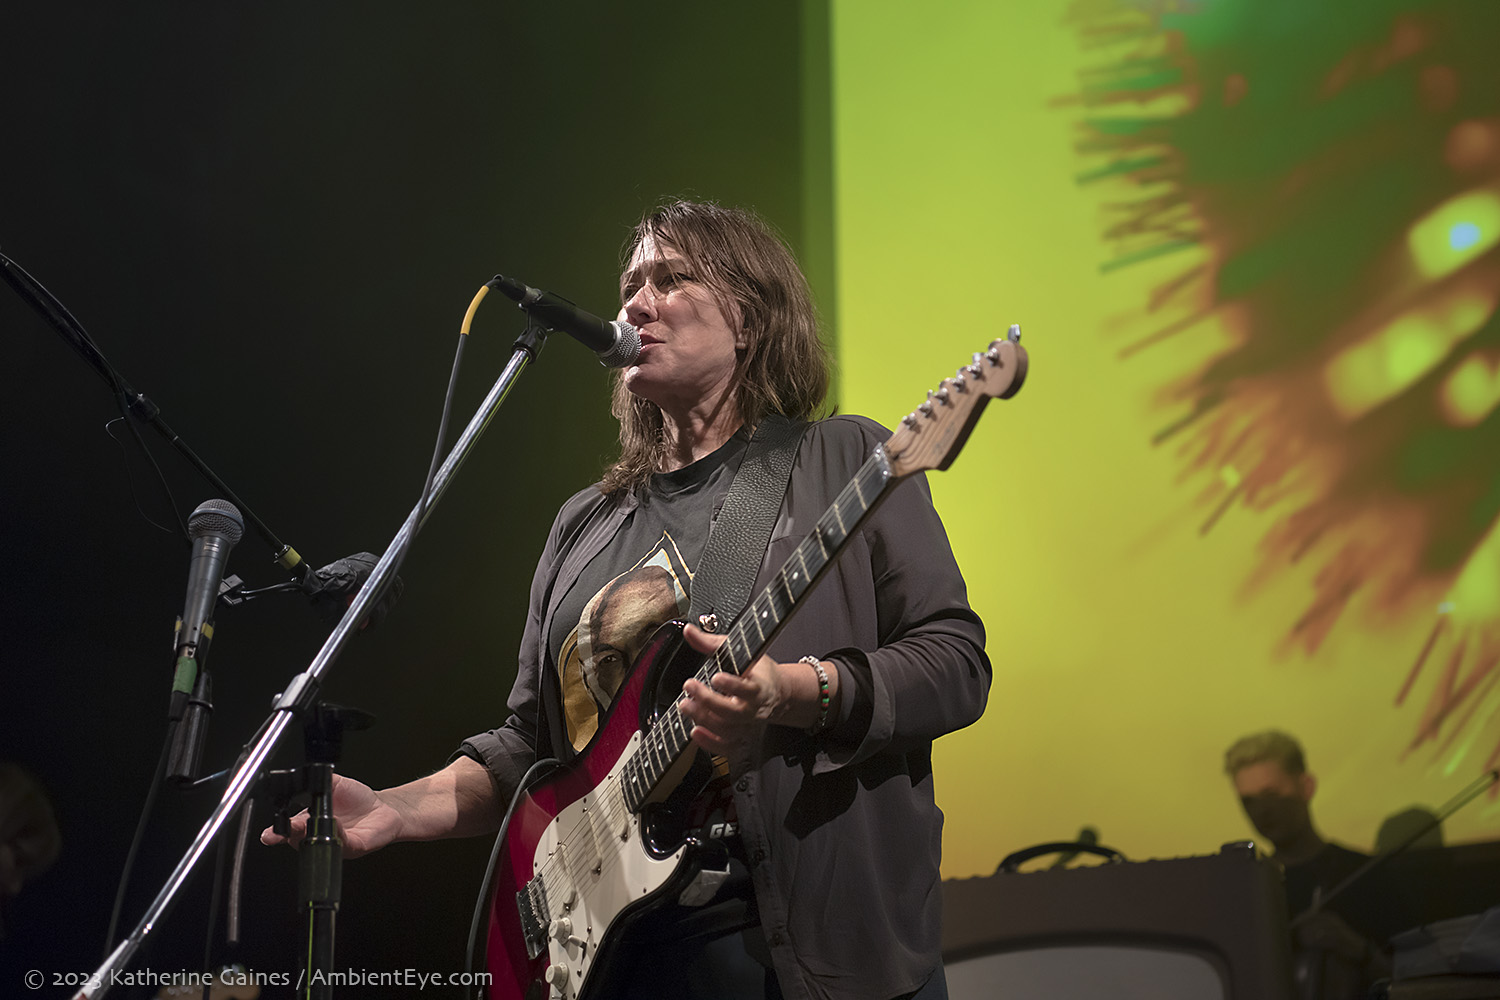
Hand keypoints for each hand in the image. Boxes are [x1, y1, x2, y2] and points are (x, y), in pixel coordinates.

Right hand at [259, 774, 402, 858]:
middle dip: (290, 834)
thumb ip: (319, 781)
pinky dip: (338, 833)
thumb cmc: (358, 799)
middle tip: (289, 827)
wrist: (383, 808)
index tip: (269, 834)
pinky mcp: (353, 848)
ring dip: (313, 834)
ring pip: (317, 845)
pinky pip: (342, 843)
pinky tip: (337, 824)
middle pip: (297, 840)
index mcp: (309, 821)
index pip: (287, 829)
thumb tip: (304, 777)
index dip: (275, 833)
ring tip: (312, 823)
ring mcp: (335, 843)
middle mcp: (319, 835)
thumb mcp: (335, 783)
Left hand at [677, 624, 793, 754]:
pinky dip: (711, 744)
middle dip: (709, 701)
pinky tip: (695, 733)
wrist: (777, 694)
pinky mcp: (740, 737)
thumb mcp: (740, 652)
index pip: (748, 689)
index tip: (716, 677)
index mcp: (758, 687)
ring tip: (685, 705)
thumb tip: (689, 631)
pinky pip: (727, 747)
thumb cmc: (758, 672)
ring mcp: (746, 725)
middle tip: (690, 686)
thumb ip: (712, 643)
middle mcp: (753, 709)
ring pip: (727, 730)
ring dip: (704, 720)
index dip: (732, 685)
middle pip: (733, 712)